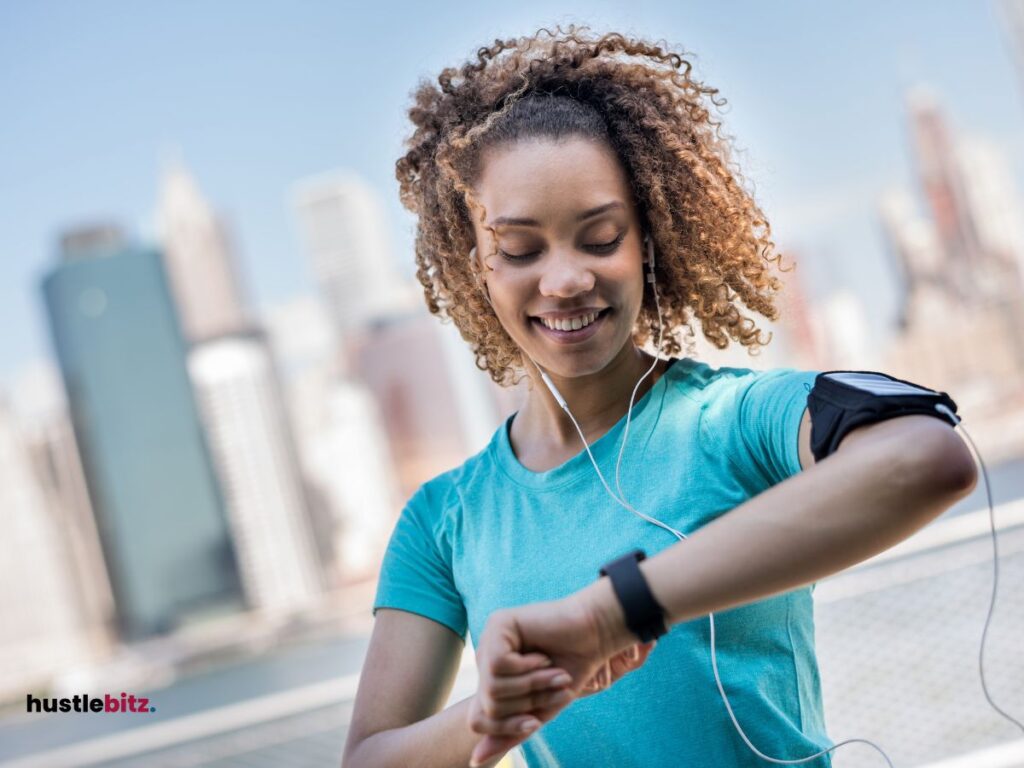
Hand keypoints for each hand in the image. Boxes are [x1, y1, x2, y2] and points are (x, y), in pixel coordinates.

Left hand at [467, 594, 654, 766]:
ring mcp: (490, 639)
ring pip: (491, 686)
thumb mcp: (540, 709)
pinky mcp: (498, 624)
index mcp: (492, 676)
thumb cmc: (572, 669)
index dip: (506, 727)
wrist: (596, 635)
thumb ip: (510, 732)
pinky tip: (542, 656)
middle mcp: (486, 656)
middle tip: (554, 686)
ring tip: (553, 671)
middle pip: (486, 704)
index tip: (536, 720)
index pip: (478, 718)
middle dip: (526, 703)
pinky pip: (499, 664)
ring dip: (530, 685)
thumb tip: (475, 760)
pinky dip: (527, 668)